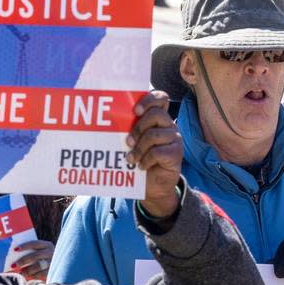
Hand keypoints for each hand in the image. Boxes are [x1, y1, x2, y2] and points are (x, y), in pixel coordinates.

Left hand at [10, 240, 53, 280]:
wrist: (57, 270)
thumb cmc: (43, 260)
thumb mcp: (39, 254)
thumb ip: (30, 253)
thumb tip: (15, 256)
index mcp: (47, 245)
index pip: (35, 243)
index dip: (25, 246)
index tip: (15, 249)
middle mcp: (52, 252)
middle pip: (35, 255)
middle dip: (23, 260)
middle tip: (13, 265)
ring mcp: (54, 262)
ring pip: (38, 266)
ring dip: (27, 270)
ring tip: (19, 273)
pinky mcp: (54, 272)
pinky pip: (41, 274)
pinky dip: (33, 276)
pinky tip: (27, 277)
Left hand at [126, 91, 182, 218]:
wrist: (153, 186)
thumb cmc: (139, 159)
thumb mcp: (132, 142)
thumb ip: (128, 128)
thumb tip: (107, 121)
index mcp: (158, 118)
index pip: (161, 98)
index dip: (149, 100)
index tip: (135, 111)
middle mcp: (168, 125)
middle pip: (156, 114)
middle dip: (138, 128)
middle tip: (128, 142)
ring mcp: (175, 139)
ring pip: (154, 135)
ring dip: (138, 148)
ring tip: (131, 158)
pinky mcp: (176, 154)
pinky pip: (158, 152)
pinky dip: (145, 160)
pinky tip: (141, 166)